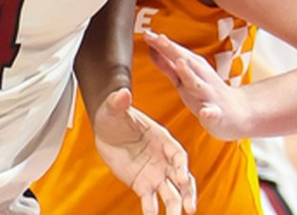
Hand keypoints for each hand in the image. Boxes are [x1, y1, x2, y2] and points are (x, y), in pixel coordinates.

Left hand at [93, 88, 196, 214]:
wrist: (106, 128)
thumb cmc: (114, 114)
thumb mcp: (114, 107)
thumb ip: (119, 102)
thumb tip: (123, 93)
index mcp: (163, 140)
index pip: (178, 155)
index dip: (181, 166)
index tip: (181, 176)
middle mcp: (163, 159)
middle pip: (181, 179)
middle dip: (187, 193)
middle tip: (190, 208)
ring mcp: (155, 173)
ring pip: (169, 193)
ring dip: (174, 206)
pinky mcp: (142, 184)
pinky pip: (150, 200)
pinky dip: (152, 210)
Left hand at [145, 30, 250, 139]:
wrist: (239, 112)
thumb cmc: (207, 92)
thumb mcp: (185, 77)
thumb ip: (168, 65)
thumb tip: (152, 49)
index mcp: (194, 67)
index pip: (175, 52)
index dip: (160, 43)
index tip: (146, 33)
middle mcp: (201, 77)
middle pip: (185, 61)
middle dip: (172, 50)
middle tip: (159, 38)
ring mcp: (210, 95)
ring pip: (197, 84)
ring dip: (188, 73)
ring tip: (179, 63)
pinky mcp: (217, 113)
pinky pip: (212, 114)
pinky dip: (209, 113)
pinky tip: (205, 113)